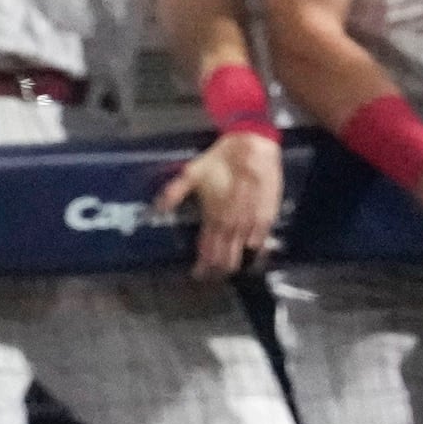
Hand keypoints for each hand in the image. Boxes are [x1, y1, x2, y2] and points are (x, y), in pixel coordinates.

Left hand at [155, 124, 281, 278]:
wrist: (253, 147)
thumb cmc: (222, 159)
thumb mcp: (192, 173)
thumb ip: (174, 193)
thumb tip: (155, 209)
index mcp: (213, 218)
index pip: (206, 253)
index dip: (201, 268)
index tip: (196, 274)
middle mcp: (232, 227)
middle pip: (224, 261)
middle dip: (215, 272)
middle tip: (209, 276)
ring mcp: (251, 225)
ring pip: (242, 257)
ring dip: (232, 266)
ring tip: (225, 270)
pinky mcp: (267, 219)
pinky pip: (260, 246)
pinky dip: (252, 255)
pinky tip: (248, 256)